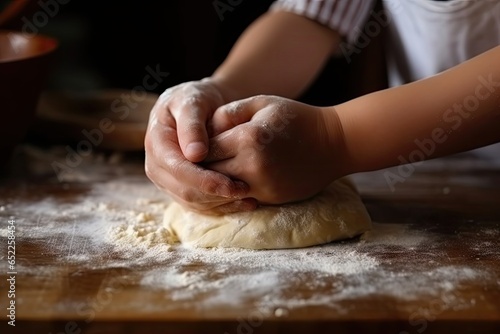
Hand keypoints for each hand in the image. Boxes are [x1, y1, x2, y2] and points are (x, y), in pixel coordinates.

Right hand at [144, 78, 257, 213]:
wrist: (197, 107)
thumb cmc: (196, 99)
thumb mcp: (193, 101)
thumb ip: (192, 125)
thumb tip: (194, 155)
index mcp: (156, 143)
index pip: (178, 169)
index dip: (203, 180)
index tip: (230, 183)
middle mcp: (156, 165)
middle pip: (184, 191)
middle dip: (214, 194)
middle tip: (245, 190)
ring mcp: (166, 180)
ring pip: (191, 202)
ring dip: (220, 203)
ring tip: (248, 197)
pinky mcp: (179, 189)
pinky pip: (198, 206)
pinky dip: (220, 207)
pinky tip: (243, 202)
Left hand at [205, 95, 346, 204]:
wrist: (333, 144)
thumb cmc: (296, 119)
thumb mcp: (262, 103)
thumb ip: (228, 112)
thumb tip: (203, 130)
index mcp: (248, 138)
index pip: (204, 149)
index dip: (196, 147)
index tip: (194, 144)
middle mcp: (252, 166)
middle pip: (208, 173)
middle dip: (200, 167)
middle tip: (195, 161)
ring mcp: (262, 187)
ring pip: (221, 191)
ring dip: (212, 183)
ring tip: (210, 171)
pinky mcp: (270, 199)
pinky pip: (238, 199)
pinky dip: (229, 192)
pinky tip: (228, 180)